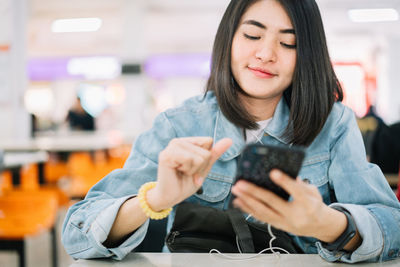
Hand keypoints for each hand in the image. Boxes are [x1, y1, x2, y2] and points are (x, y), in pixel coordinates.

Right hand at [148, 137, 231, 210]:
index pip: (208, 141)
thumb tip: (229, 140)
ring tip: (183, 173)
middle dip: (201, 166)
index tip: (195, 168)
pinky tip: (178, 172)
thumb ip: (214, 153)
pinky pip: (189, 159)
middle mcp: (178, 141)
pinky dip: (188, 170)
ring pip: (200, 155)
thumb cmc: (185, 183)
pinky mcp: (167, 155)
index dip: (206, 158)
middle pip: (206, 149)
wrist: (170, 197)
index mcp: (186, 142)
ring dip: (194, 169)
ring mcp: (171, 147)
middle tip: (188, 173)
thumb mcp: (203, 168)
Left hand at [231, 169, 347, 241]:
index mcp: (308, 204)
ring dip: (247, 201)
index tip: (273, 172)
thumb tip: (285, 172)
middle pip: (272, 202)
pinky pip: (261, 218)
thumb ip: (300, 183)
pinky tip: (239, 201)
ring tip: (236, 191)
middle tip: (241, 183)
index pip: (295, 191)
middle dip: (254, 192)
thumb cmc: (314, 205)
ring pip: (263, 212)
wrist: (319, 226)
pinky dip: (248, 209)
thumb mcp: (314, 192)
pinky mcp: (277, 226)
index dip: (284, 181)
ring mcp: (285, 223)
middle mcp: (295, 215)